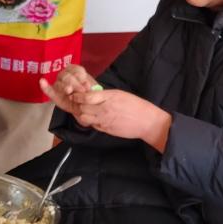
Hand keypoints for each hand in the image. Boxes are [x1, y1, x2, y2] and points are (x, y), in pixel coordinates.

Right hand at [40, 65, 102, 117]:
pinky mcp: (54, 94)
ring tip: (69, 91)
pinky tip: (42, 82)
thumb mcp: (93, 91)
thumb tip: (86, 85)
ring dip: (64, 87)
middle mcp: (66, 75)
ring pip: (59, 83)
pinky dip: (45, 86)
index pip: (76, 70)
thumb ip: (89, 88)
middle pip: (67, 76)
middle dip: (74, 83)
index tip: (87, 86)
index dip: (81, 77)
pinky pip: (48, 90)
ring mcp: (59, 84)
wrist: (88, 108)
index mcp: (77, 71)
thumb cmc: (91, 96)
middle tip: (81, 91)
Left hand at [42, 79, 169, 151]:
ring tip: (84, 111)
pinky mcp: (105, 129)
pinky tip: (93, 118)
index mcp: (109, 97)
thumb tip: (93, 94)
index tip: (75, 94)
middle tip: (76, 102)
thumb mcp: (120, 94)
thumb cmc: (136, 106)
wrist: (146, 122)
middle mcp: (105, 108)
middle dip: (77, 104)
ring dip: (81, 114)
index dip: (78, 95)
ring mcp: (104, 120)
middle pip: (82, 107)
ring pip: (84, 117)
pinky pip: (92, 125)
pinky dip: (89, 121)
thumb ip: (106, 95)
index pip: (86, 96)